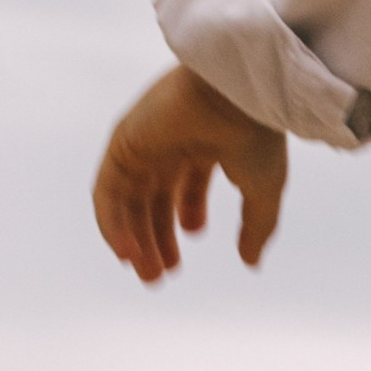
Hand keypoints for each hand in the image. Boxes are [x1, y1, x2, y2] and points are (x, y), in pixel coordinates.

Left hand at [92, 65, 286, 284]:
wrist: (237, 95)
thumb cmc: (256, 133)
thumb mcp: (263, 189)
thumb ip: (256, 226)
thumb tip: (251, 263)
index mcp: (205, 143)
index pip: (185, 186)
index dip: (184, 219)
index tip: (186, 250)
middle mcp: (171, 141)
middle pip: (153, 197)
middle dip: (155, 238)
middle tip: (159, 275)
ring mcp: (144, 140)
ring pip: (128, 199)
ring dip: (133, 238)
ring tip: (145, 271)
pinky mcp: (122, 143)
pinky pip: (107, 191)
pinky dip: (112, 224)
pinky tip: (127, 252)